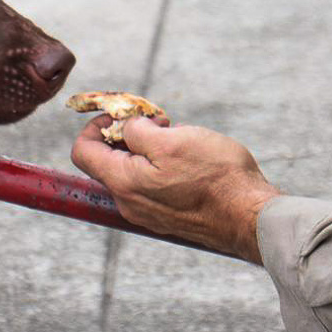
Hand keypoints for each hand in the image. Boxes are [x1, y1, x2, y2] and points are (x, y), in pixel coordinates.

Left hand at [70, 115, 278, 263]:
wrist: (249, 216)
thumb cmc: (214, 176)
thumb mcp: (172, 140)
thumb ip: (137, 131)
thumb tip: (126, 127)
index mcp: (123, 182)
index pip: (82, 151)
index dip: (95, 126)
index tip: (122, 114)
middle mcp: (129, 202)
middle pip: (108, 161)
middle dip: (127, 134)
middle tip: (158, 122)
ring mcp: (148, 213)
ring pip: (132, 172)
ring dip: (147, 149)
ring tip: (178, 138)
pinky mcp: (167, 217)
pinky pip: (151, 186)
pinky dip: (160, 166)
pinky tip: (187, 159)